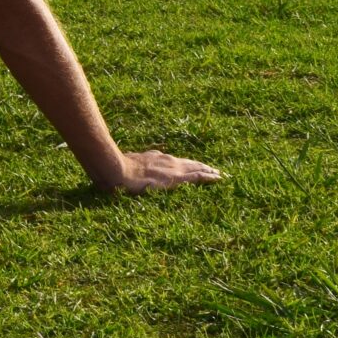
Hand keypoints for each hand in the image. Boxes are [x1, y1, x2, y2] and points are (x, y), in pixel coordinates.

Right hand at [101, 150, 223, 193]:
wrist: (118, 170)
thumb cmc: (119, 170)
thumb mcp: (129, 166)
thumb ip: (136, 167)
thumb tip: (133, 169)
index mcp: (156, 159)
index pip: (176, 162)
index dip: (186, 164)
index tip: (193, 166)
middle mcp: (168, 161)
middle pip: (190, 163)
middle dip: (202, 166)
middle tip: (214, 170)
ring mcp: (173, 168)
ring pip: (197, 168)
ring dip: (208, 171)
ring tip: (219, 174)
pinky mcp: (177, 178)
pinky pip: (198, 176)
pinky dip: (209, 177)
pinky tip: (218, 179)